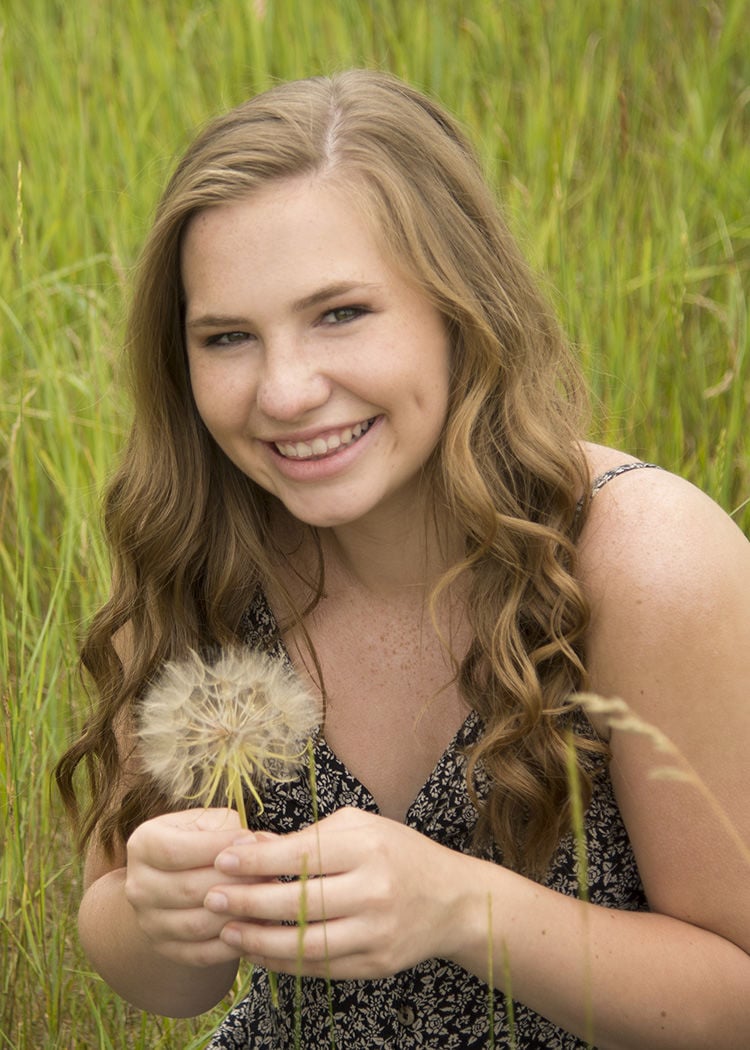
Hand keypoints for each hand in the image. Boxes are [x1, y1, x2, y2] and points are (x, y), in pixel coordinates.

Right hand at [125, 807, 264, 968]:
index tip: (252, 841)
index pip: (175, 851)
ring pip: (197, 925)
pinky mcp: (166, 948)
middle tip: (269, 874)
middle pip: (188, 890)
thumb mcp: (210, 823)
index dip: (217, 848)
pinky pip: (201, 954)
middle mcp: (138, 886)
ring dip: (237, 914)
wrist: (178, 876)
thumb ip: (232, 831)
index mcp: (143, 844)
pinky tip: (257, 926)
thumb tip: (265, 845)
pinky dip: (232, 943)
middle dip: (235, 882)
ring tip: (267, 899)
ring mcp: (148, 922)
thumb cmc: (201, 840)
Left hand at [205, 807, 470, 978]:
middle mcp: (373, 890)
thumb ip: (308, 836)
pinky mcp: (375, 964)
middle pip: (298, 902)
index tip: (222, 861)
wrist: (453, 900)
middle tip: (211, 899)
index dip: (257, 861)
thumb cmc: (398, 853)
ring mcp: (376, 932)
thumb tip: (251, 845)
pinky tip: (258, 951)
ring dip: (258, 940)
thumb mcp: (360, 828)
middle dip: (248, 902)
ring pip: (304, 943)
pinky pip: (319, 967)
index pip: (301, 855)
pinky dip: (284, 962)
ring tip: (226, 932)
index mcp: (367, 848)